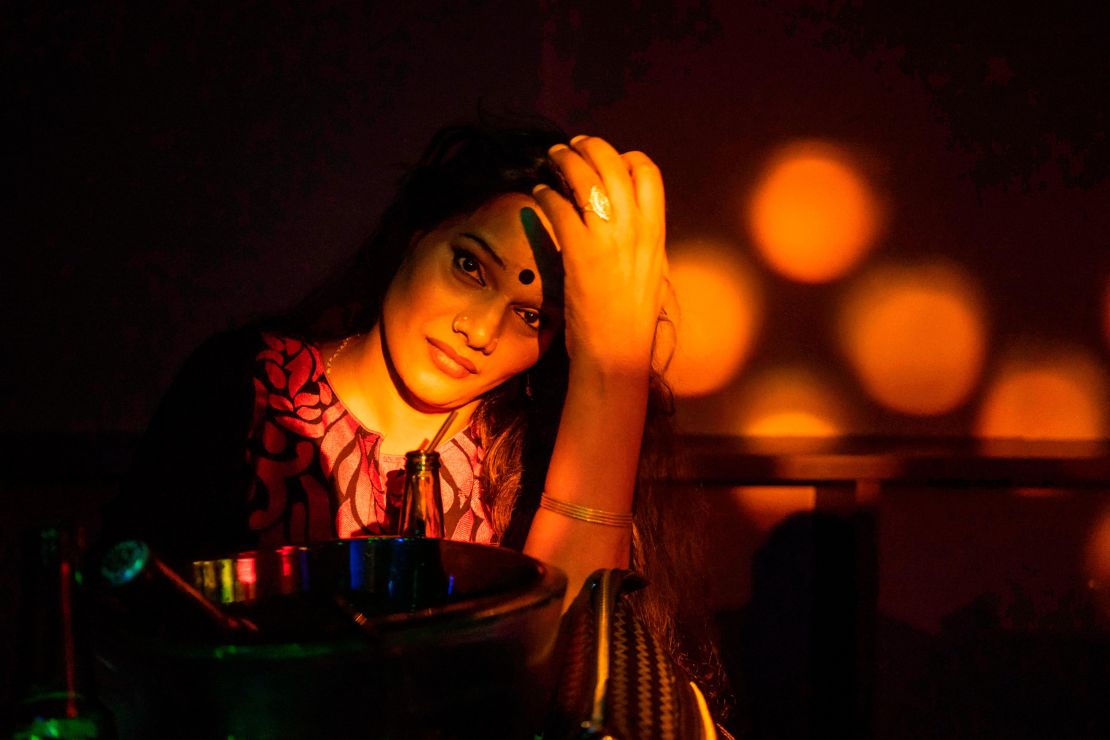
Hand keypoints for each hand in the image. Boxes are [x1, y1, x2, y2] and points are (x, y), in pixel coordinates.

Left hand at [532, 135, 668, 376]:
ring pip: (585, 178)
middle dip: (590, 148)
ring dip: (565, 161)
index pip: (647, 172)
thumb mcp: (649, 272)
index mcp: (655, 232)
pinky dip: (546, 195)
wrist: (617, 353)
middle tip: (572, 147)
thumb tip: (623, 220)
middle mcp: (635, 230)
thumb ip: (640, 242)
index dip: (625, 158)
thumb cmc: (630, 321)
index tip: (609, 161)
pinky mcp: (579, 254)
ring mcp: (608, 240)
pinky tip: (539, 194)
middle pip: (614, 164)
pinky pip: (559, 208)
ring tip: (552, 159)